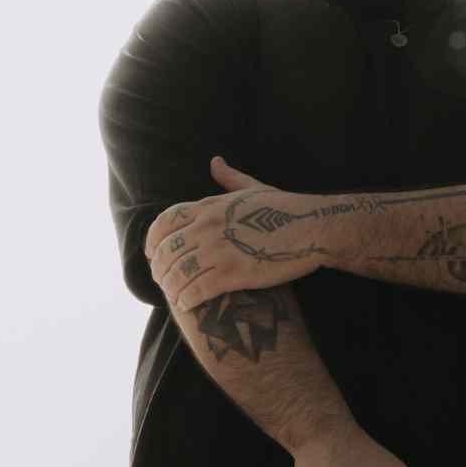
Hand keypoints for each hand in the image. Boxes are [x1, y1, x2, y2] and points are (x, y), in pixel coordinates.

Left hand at [146, 157, 331, 310]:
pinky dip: (186, 300)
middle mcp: (207, 227)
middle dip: (159, 269)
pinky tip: (187, 304)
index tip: (153, 254)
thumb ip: (230, 178)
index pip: (164, 223)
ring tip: (174, 296)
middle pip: (166, 252)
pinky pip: (196, 290)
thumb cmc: (287, 208)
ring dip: (171, 288)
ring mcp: (218, 251)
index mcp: (208, 206)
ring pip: (178, 274)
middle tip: (162, 281)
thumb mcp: (254, 188)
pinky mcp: (232, 273)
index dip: (153, 242)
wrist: (312, 228)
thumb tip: (215, 162)